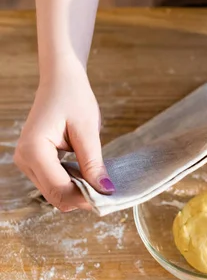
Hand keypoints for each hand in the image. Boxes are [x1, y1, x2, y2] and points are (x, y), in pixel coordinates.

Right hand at [14, 63, 113, 211]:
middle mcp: (24, 160)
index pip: (59, 189)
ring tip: (100, 179)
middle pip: (55, 196)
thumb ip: (93, 162)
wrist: (61, 81)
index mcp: (34, 150)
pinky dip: (72, 184)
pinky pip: (54, 182)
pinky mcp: (34, 162)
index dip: (85, 198)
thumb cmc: (73, 98)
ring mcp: (27, 162)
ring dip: (78, 192)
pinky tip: (88, 174)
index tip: (109, 197)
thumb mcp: (88, 130)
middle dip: (82, 198)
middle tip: (109, 190)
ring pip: (54, 193)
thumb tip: (105, 190)